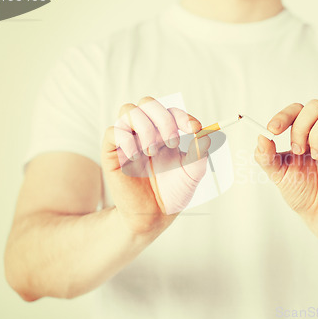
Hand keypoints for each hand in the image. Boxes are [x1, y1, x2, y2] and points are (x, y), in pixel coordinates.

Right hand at [102, 97, 210, 233]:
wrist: (155, 215)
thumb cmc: (173, 192)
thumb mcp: (193, 173)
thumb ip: (200, 153)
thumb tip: (205, 134)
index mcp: (165, 134)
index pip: (170, 111)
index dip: (182, 116)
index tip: (194, 128)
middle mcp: (146, 133)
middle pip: (147, 103)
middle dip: (163, 118)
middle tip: (172, 142)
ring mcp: (128, 141)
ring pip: (128, 110)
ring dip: (144, 127)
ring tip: (152, 151)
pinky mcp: (112, 153)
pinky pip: (112, 131)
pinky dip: (127, 139)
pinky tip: (136, 157)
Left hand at [254, 100, 317, 233]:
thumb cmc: (303, 192)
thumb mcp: (278, 174)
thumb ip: (266, 156)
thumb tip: (260, 136)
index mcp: (304, 133)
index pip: (296, 110)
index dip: (283, 115)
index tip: (272, 130)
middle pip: (314, 106)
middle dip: (301, 126)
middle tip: (297, 150)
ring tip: (316, 156)